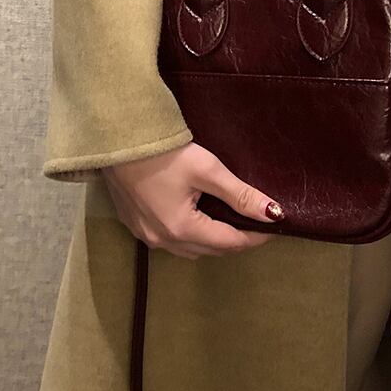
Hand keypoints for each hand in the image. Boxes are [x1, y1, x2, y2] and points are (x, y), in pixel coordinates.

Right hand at [100, 142, 284, 259]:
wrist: (117, 140)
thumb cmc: (163, 152)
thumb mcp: (207, 169)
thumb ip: (241, 195)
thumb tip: (273, 214)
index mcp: (183, 229)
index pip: (231, 243)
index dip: (256, 236)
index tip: (273, 227)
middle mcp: (163, 240)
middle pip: (210, 250)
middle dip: (234, 239)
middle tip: (253, 222)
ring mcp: (145, 235)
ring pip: (188, 250)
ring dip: (210, 240)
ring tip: (226, 220)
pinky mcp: (133, 225)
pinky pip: (168, 241)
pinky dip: (187, 236)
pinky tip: (193, 218)